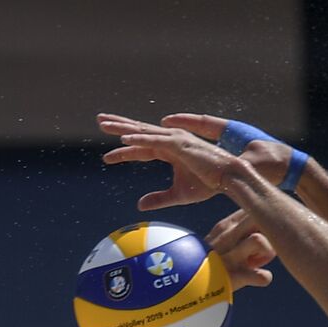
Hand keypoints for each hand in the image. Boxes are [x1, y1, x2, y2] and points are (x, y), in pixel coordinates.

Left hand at [98, 113, 235, 210]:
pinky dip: (139, 139)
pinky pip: (154, 142)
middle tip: (99, 120)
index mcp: (169, 150)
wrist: (228, 179)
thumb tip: (139, 205)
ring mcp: (174, 140)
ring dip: (122, 128)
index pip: (141, 149)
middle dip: (118, 125)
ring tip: (104, 125)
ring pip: (142, 132)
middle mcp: (170, 141)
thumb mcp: (178, 195)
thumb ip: (158, 199)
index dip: (123, 153)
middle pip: (138, 132)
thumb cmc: (208, 184)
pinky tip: (124, 138)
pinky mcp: (179, 145)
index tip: (107, 158)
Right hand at [161, 114, 306, 191]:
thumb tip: (233, 168)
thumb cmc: (276, 164)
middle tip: (160, 127)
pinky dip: (198, 150)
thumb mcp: (255, 164)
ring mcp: (233, 141)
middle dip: (179, 128)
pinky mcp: (237, 151)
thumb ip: (241, 165)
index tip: (166, 121)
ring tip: (168, 139)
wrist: (292, 167)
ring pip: (203, 138)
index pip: (203, 124)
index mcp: (232, 131)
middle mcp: (231, 133)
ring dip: (186, 138)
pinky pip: (212, 149)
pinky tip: (188, 156)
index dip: (184, 122)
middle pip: (199, 128)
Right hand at [208, 209, 274, 289]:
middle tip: (263, 246)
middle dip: (269, 231)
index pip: (252, 208)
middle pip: (258, 217)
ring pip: (259, 239)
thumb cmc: (208, 265)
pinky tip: (256, 279)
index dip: (264, 219)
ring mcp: (230, 257)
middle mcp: (227, 237)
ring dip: (267, 252)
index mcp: (225, 226)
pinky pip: (261, 276)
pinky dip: (263, 278)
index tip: (261, 233)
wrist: (183, 288)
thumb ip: (239, 232)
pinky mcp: (234, 277)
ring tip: (257, 262)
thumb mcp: (220, 242)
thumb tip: (265, 233)